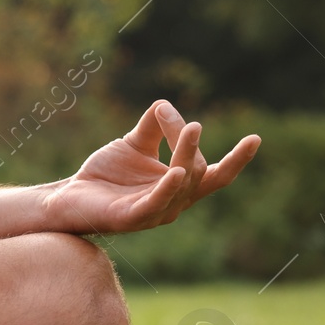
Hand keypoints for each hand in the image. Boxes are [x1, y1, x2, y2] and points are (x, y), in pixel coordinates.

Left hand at [44, 99, 258, 234]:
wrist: (69, 195)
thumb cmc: (105, 174)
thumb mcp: (133, 145)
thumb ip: (153, 127)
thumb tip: (165, 106)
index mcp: (179, 186)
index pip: (217, 175)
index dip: (238, 160)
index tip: (256, 138)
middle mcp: (173, 203)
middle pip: (198, 171)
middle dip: (192, 144)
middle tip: (190, 124)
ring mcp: (155, 213)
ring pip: (182, 184)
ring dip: (187, 155)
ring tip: (191, 129)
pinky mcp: (131, 218)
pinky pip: (155, 203)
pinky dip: (168, 187)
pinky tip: (175, 171)